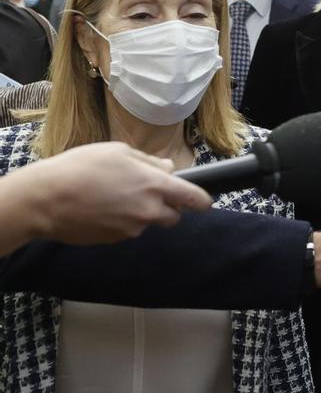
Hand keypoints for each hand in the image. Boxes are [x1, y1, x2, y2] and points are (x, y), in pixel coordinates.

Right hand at [15, 142, 212, 244]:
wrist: (45, 200)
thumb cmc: (80, 168)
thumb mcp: (119, 152)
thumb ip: (150, 162)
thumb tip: (169, 169)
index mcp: (155, 187)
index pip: (195, 199)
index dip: (202, 200)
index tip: (202, 201)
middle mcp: (149, 212)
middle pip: (173, 216)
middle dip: (166, 207)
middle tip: (144, 192)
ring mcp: (131, 229)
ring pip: (147, 223)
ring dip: (140, 213)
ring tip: (112, 196)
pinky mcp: (114, 240)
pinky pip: (126, 230)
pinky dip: (120, 221)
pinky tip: (100, 208)